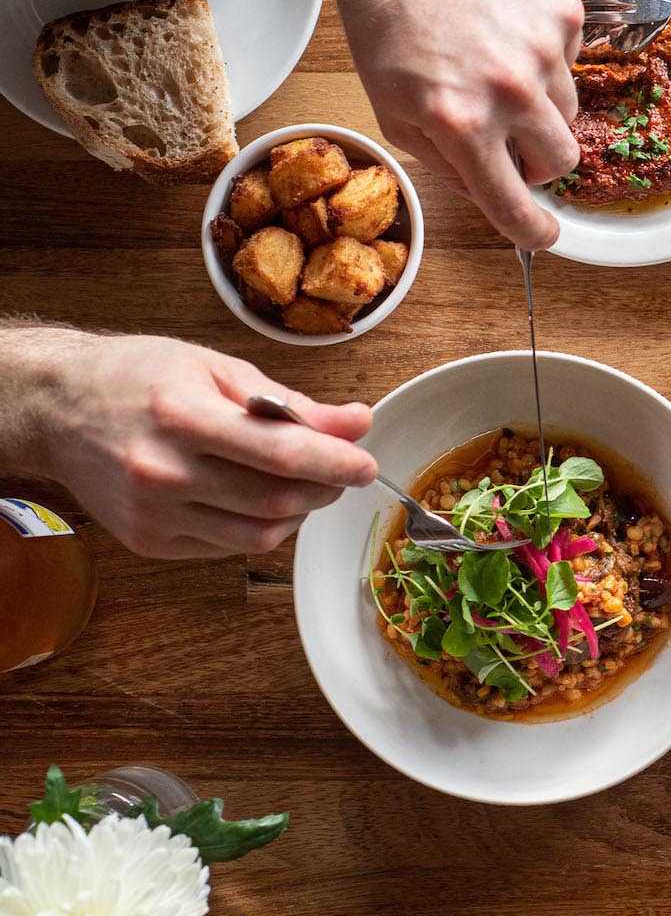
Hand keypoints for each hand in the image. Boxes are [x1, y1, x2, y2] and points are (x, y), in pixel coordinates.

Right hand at [34, 335, 377, 558]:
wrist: (57, 408)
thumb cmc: (139, 377)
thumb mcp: (217, 369)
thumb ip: (291, 403)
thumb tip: (356, 423)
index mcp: (182, 417)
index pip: (281, 453)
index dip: (336, 462)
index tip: (367, 464)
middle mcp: (163, 472)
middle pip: (276, 500)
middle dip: (325, 487)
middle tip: (341, 468)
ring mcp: (153, 514)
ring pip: (259, 534)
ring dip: (299, 512)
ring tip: (302, 481)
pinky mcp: (149, 542)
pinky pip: (229, 546)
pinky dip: (259, 525)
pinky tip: (256, 496)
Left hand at [333, 0, 583, 248]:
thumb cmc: (388, 25)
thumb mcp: (395, 113)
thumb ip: (447, 163)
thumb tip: (491, 191)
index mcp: (461, 123)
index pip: (514, 203)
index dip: (532, 232)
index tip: (541, 236)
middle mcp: (510, 91)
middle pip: (561, 160)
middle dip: (539, 160)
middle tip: (509, 137)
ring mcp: (543, 49)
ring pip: (568, 110)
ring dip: (539, 105)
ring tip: (496, 68)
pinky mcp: (564, 14)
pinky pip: (571, 62)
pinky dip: (544, 58)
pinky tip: (504, 31)